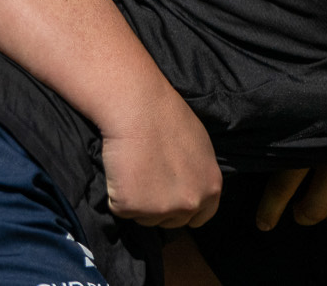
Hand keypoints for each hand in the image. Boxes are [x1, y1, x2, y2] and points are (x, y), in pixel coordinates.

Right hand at [100, 92, 221, 228]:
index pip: (200, 217)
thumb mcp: (199, 146)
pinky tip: (120, 168)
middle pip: (170, 221)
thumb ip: (198, 174)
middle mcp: (190, 203)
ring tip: (133, 166)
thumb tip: (188, 185)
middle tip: (145, 175)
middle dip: (157, 205)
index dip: (182, 208)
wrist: (136, 105)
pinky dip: (115, 192)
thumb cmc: (165, 116)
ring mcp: (161, 208)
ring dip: (136, 200)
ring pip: (144, 218)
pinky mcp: (132, 207)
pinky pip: (119, 208)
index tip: (168, 196)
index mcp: (210, 188)